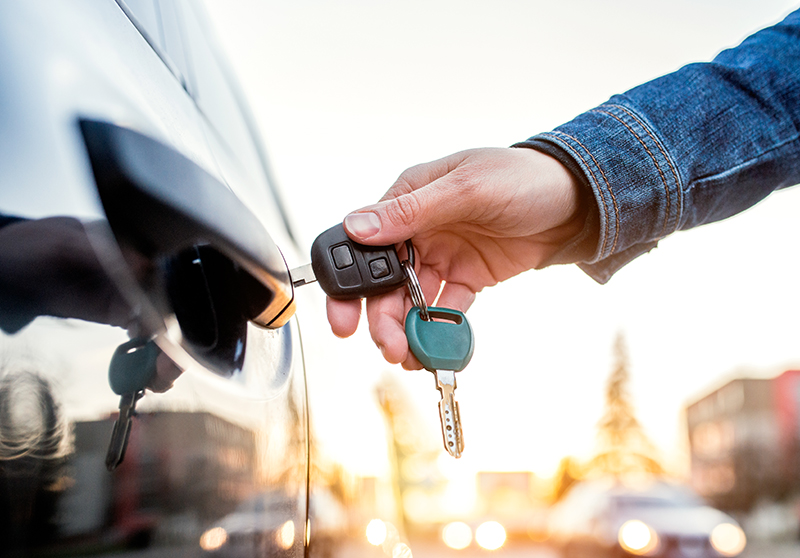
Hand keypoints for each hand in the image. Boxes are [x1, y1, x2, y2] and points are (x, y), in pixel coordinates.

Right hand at [326, 147, 585, 368]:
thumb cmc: (522, 178)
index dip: (349, 284)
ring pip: (411, 301)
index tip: (344, 320)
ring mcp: (442, 256)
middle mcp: (419, 230)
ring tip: (411, 357)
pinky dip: (440, 331)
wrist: (577, 200)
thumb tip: (357, 226)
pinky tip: (438, 350)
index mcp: (408, 199)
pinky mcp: (467, 278)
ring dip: (407, 330)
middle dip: (381, 318)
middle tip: (389, 347)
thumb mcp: (467, 188)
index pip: (363, 243)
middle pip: (384, 282)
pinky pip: (445, 309)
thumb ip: (411, 211)